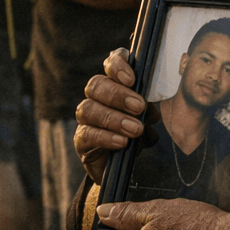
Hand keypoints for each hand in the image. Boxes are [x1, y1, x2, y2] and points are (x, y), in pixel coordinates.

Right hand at [74, 48, 146, 182]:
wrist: (126, 166)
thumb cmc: (138, 135)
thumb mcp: (147, 119)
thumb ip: (147, 109)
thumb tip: (148, 108)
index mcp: (115, 84)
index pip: (111, 63)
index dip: (117, 65)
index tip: (131, 79)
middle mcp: (97, 97)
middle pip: (96, 85)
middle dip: (118, 95)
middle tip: (138, 107)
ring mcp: (86, 118)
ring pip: (88, 108)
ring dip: (113, 118)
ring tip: (134, 130)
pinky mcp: (81, 140)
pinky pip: (86, 134)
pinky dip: (105, 137)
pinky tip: (120, 142)